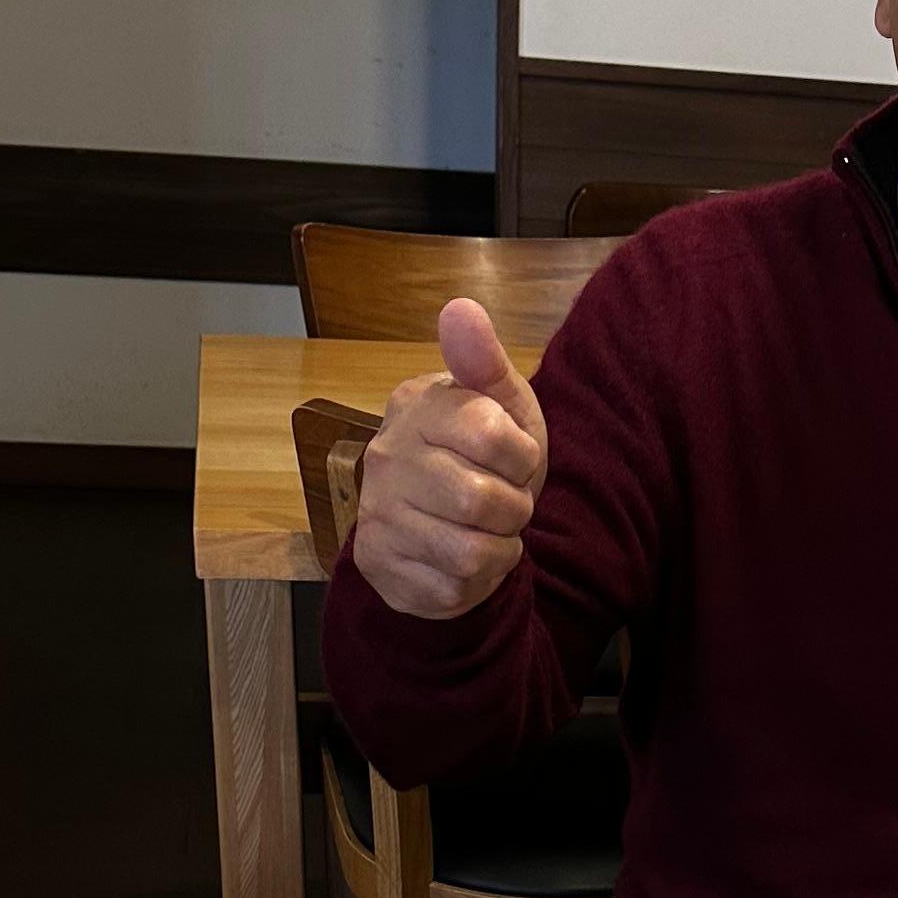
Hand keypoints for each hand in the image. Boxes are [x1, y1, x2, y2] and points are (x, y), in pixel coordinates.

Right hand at [347, 299, 547, 618]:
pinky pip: (453, 589)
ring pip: (469, 552)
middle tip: (501, 502)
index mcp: (417, 407)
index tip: (512, 458)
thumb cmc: (484, 458)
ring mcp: (376, 515)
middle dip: (512, 510)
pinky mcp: (379, 566)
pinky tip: (462, 562)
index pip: (495, 436)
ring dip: (497, 550)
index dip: (522, 458)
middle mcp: (384, 457)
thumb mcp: (501, 407)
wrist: (450, 524)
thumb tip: (460, 308)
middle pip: (482, 502)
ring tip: (485, 532)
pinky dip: (475, 583)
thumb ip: (484, 363)